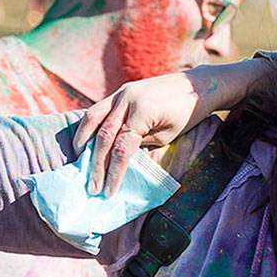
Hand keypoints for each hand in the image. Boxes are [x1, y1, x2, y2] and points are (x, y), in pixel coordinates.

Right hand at [73, 72, 204, 196]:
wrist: (197, 85)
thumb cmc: (188, 113)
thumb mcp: (168, 134)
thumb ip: (142, 143)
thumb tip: (118, 157)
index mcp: (142, 112)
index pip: (122, 147)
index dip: (114, 171)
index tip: (108, 191)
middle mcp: (127, 99)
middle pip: (103, 136)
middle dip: (96, 164)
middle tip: (91, 187)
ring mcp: (121, 93)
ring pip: (92, 118)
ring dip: (82, 141)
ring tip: (79, 161)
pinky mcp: (121, 91)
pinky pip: (98, 109)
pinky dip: (88, 126)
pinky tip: (84, 141)